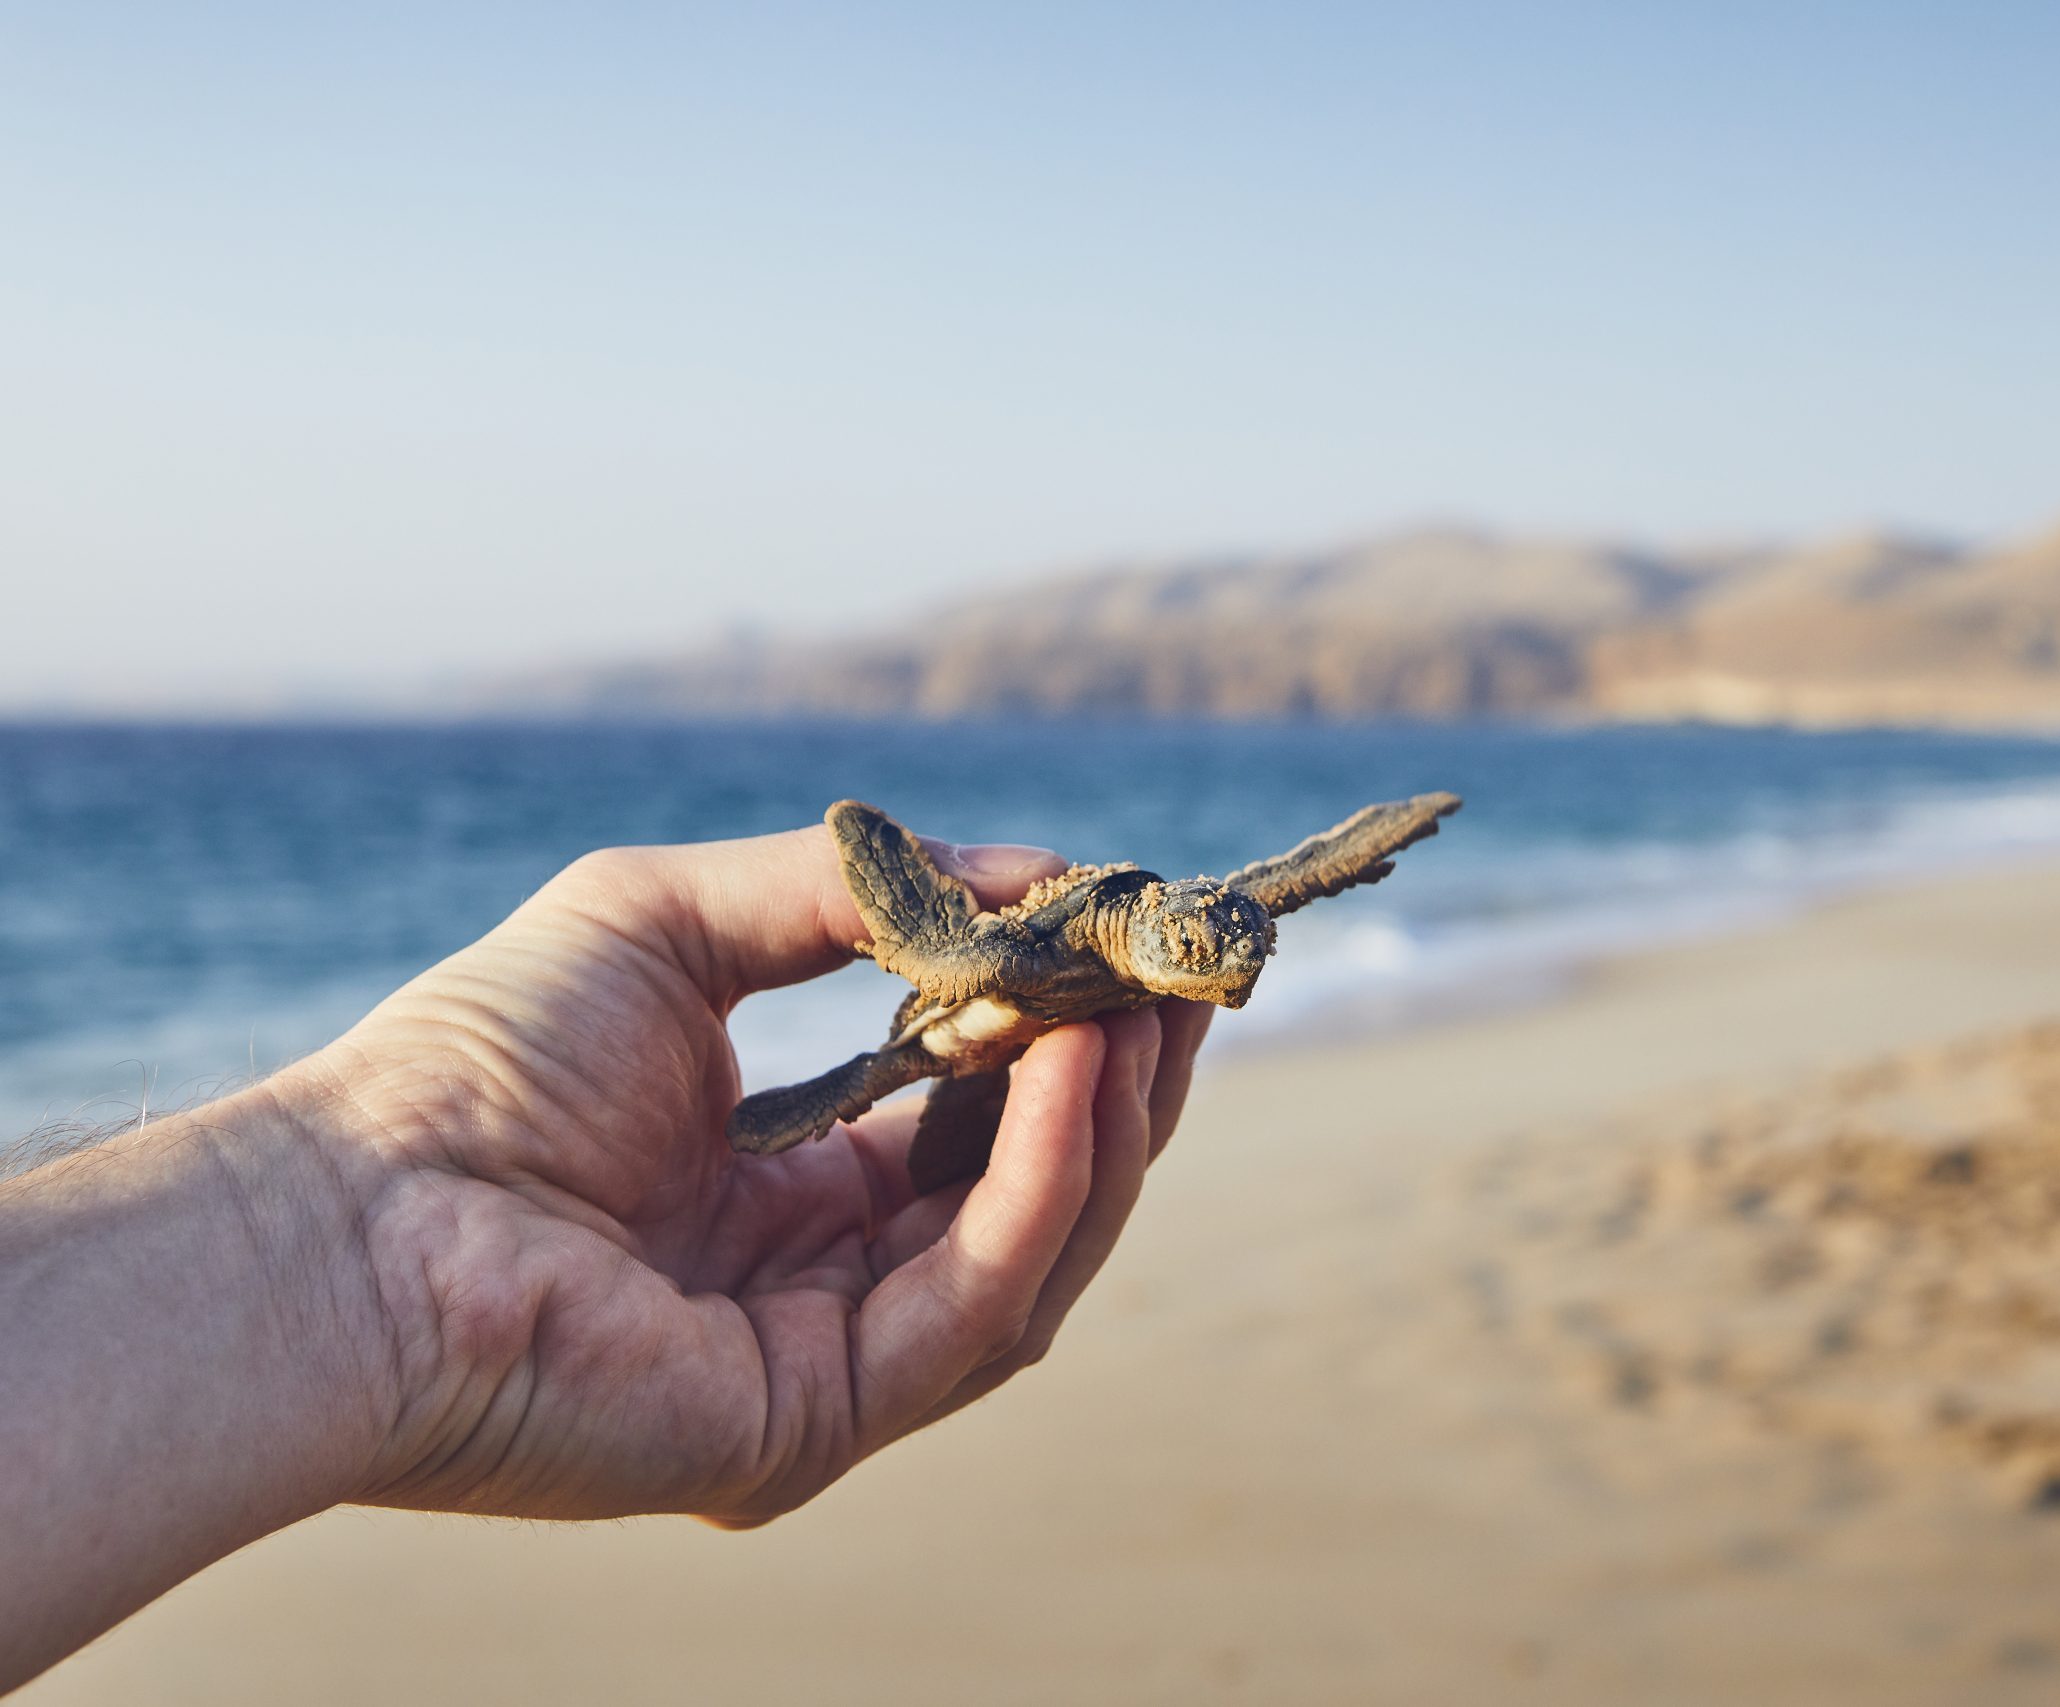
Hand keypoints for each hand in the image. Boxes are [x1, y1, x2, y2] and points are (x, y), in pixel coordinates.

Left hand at [282, 825, 1212, 1522]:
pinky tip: (1067, 1069)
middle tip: (1184, 974)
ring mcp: (825, 1367)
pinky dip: (1041, 1182)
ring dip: (1104, 1127)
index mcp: (789, 1189)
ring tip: (1139, 1008)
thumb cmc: (474, 1065)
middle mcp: (822, 1287)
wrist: (343, 1218)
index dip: (1065, 1032)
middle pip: (1031, 1195)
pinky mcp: (815, 1425)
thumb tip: (1033, 870)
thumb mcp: (675, 920)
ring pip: (1033, 1258)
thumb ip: (850, 893)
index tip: (1137, 940)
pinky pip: (975, 1305)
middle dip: (1119, 1082)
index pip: (976, 1121)